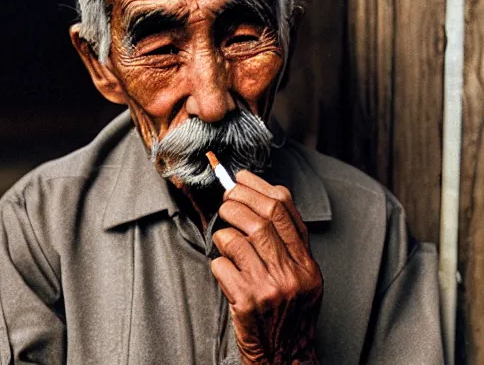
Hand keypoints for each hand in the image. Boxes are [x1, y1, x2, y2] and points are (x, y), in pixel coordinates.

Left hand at [211, 170, 322, 364]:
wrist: (287, 356)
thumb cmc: (290, 313)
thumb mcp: (302, 277)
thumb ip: (288, 243)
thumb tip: (262, 200)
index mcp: (306, 262)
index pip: (284, 210)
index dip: (258, 187)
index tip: (241, 177)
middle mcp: (292, 272)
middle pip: (261, 217)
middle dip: (237, 199)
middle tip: (226, 198)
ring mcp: (271, 287)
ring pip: (238, 238)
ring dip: (224, 230)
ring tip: (224, 235)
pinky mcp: (248, 302)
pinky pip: (222, 266)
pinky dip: (217, 261)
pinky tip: (224, 268)